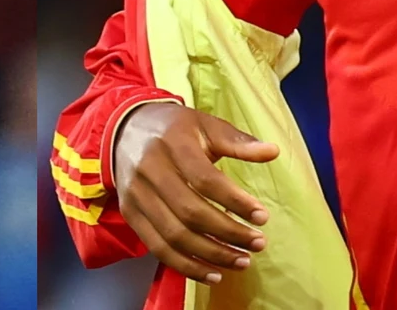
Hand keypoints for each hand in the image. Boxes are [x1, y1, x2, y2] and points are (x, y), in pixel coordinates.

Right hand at [113, 102, 277, 284]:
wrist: (124, 131)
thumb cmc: (174, 129)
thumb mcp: (205, 124)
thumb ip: (237, 141)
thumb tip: (272, 152)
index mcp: (173, 143)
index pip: (206, 179)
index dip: (235, 201)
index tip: (262, 217)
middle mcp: (150, 170)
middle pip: (190, 212)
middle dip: (228, 233)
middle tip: (258, 243)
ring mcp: (137, 195)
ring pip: (175, 235)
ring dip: (211, 255)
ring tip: (242, 261)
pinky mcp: (130, 214)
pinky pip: (158, 248)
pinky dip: (187, 266)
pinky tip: (213, 273)